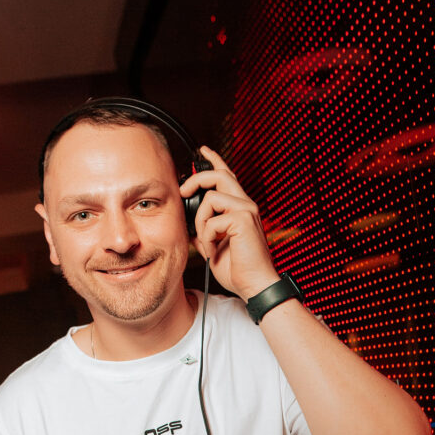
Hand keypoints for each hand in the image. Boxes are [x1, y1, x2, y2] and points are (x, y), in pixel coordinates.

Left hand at [179, 145, 279, 301]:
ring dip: (201, 220)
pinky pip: (212, 220)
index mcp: (240, 208)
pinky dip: (206, 237)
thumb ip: (204, 230)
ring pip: (212, 197)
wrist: (253, 285)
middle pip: (219, 175)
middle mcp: (246, 205)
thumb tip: (190, 223)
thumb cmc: (237, 269)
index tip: (203, 150)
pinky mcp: (244, 220)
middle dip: (196, 179)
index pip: (227, 176)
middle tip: (182, 191)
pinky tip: (213, 249)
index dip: (214, 160)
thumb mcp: (212, 246)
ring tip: (207, 241)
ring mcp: (247, 210)